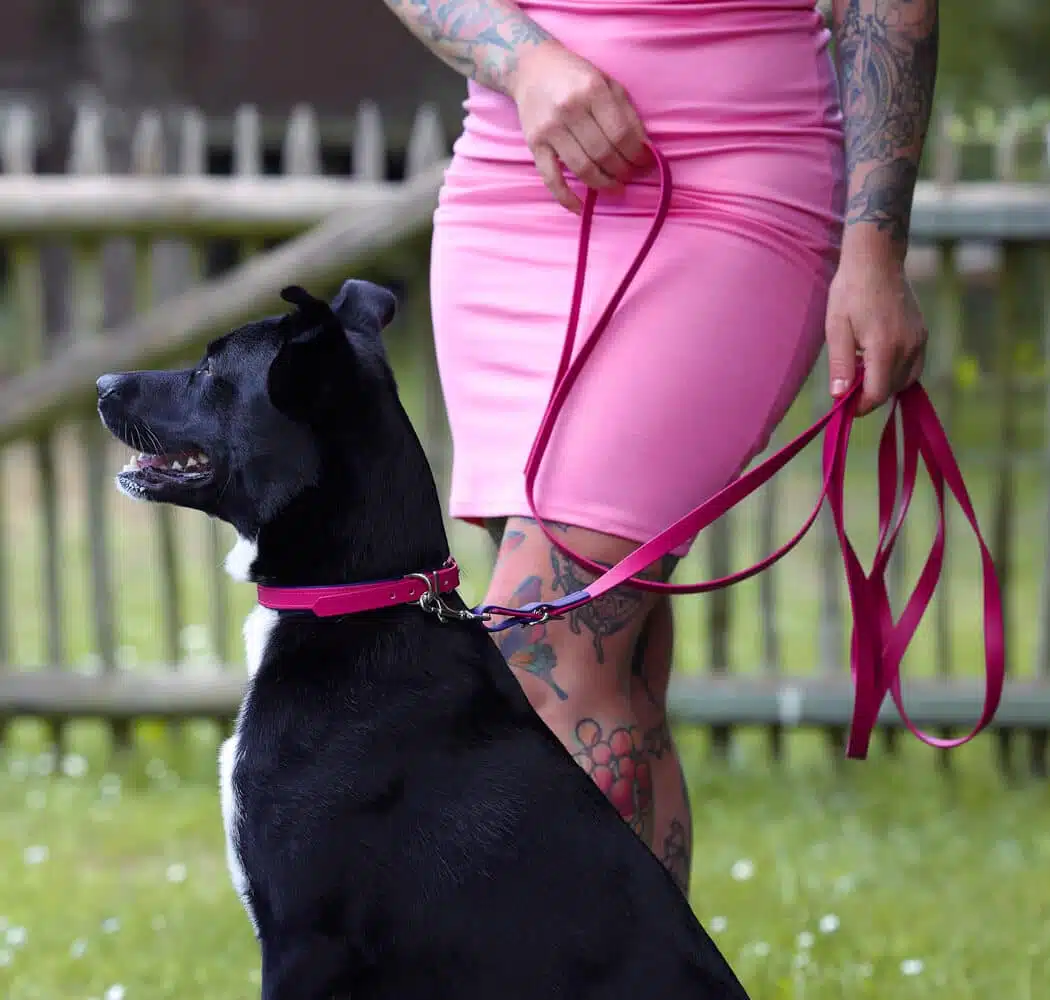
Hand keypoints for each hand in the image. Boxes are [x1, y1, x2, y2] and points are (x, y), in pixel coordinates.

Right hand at [508, 40, 651, 212]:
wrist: (530, 67)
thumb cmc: (575, 76)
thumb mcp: (607, 83)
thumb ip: (627, 113)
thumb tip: (645, 149)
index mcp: (592, 90)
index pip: (621, 134)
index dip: (637, 155)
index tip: (644, 164)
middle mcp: (570, 109)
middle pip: (604, 153)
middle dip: (622, 170)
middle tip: (630, 176)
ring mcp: (550, 129)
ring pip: (583, 168)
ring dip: (603, 184)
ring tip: (615, 187)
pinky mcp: (534, 145)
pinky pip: (551, 178)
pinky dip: (566, 198)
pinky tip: (580, 208)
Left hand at [824, 249, 927, 415]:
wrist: (877, 261)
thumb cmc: (850, 292)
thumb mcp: (836, 328)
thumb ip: (840, 364)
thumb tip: (839, 396)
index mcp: (884, 347)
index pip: (878, 393)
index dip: (860, 406)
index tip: (844, 406)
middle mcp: (908, 346)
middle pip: (892, 390)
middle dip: (870, 396)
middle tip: (848, 386)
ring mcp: (919, 340)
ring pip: (906, 380)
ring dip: (884, 384)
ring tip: (860, 371)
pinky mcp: (923, 334)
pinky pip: (914, 366)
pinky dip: (897, 372)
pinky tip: (876, 361)